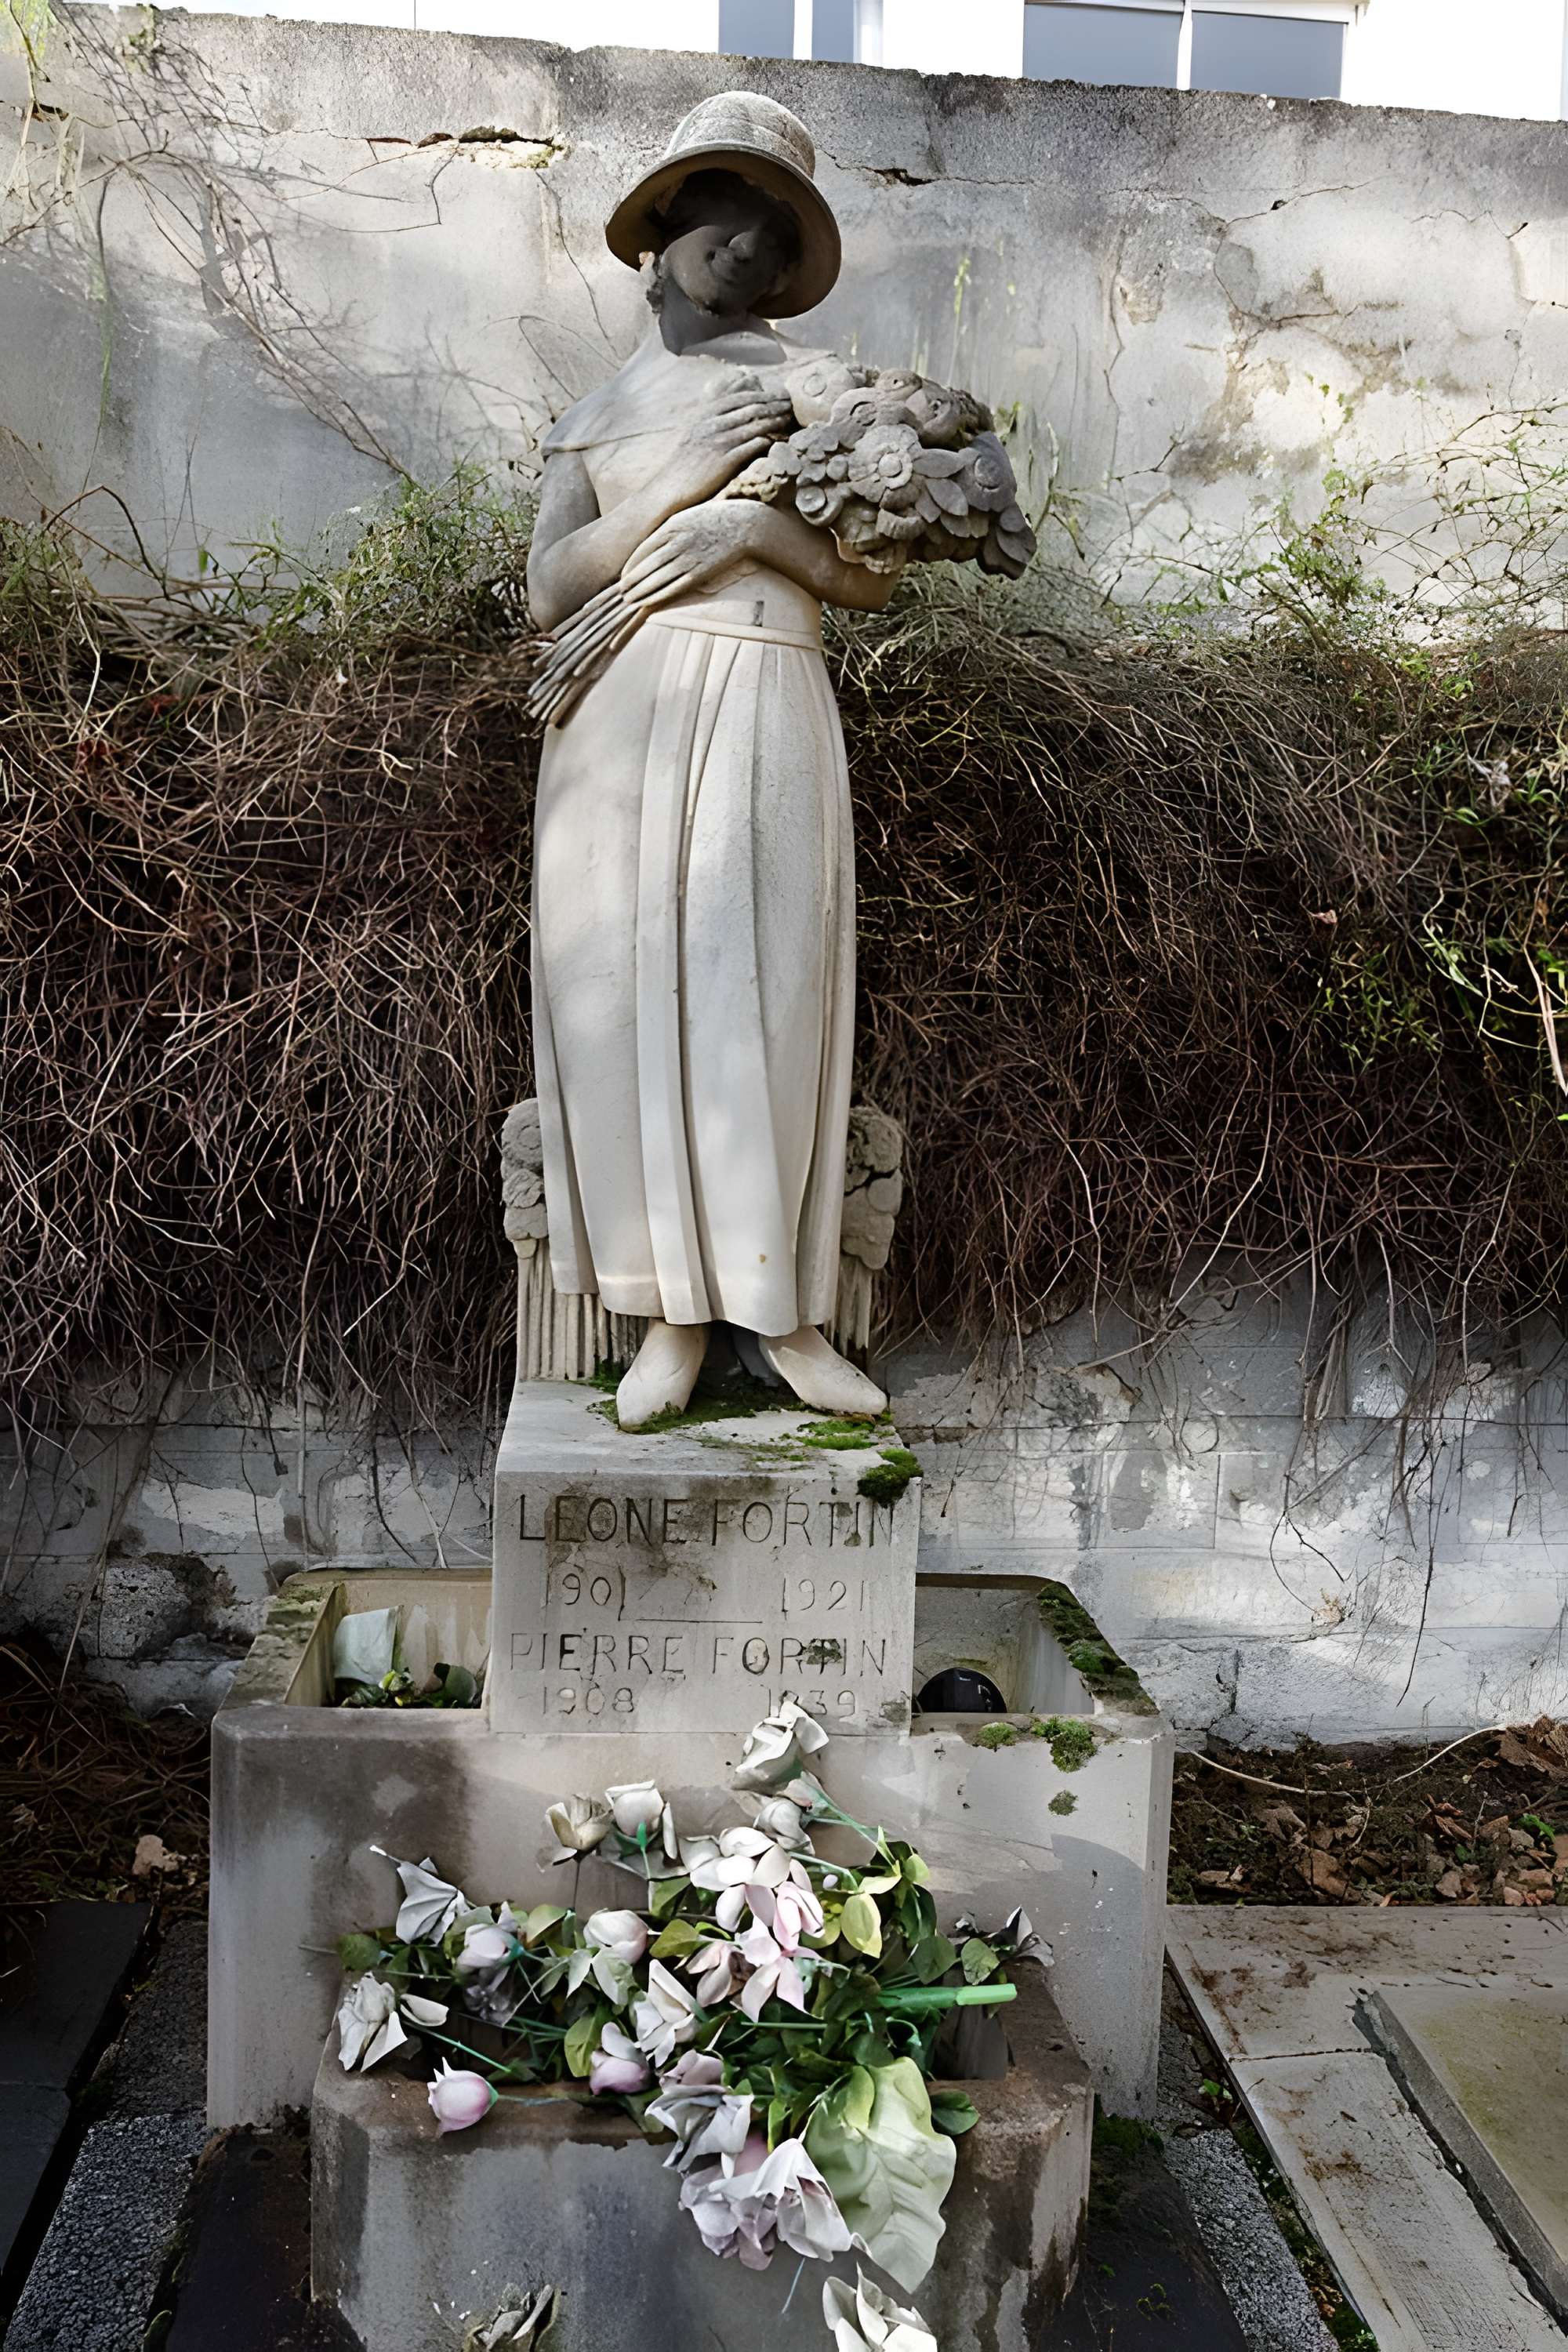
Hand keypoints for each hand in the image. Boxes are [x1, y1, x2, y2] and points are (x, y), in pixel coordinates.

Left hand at [620, 502, 762, 609]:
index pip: (642, 549)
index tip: (621, 576)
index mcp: (672, 526)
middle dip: (631, 581)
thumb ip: (669, 528)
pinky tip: (647, 602)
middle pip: (646, 566)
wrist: (745, 524)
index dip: (630, 566)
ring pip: (657, 578)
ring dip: (640, 591)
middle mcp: (678, 542)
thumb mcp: (687, 515)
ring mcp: (689, 557)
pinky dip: (658, 595)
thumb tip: (652, 542)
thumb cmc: (715, 519)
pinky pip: (674, 586)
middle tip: (619, 593)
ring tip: (628, 600)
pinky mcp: (701, 572)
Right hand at [663, 381, 796, 507]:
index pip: (738, 398)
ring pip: (752, 426)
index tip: (775, 395)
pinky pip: (750, 447)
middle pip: (749, 409)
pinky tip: (776, 440)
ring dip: (773, 421)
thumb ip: (710, 419)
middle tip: (788, 404)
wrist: (669, 488)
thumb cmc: (682, 463)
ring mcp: (718, 443)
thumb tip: (730, 411)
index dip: (760, 395)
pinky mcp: (723, 463)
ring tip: (787, 419)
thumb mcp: (693, 433)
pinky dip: (764, 441)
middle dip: (772, 404)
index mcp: (703, 416)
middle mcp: (711, 425)